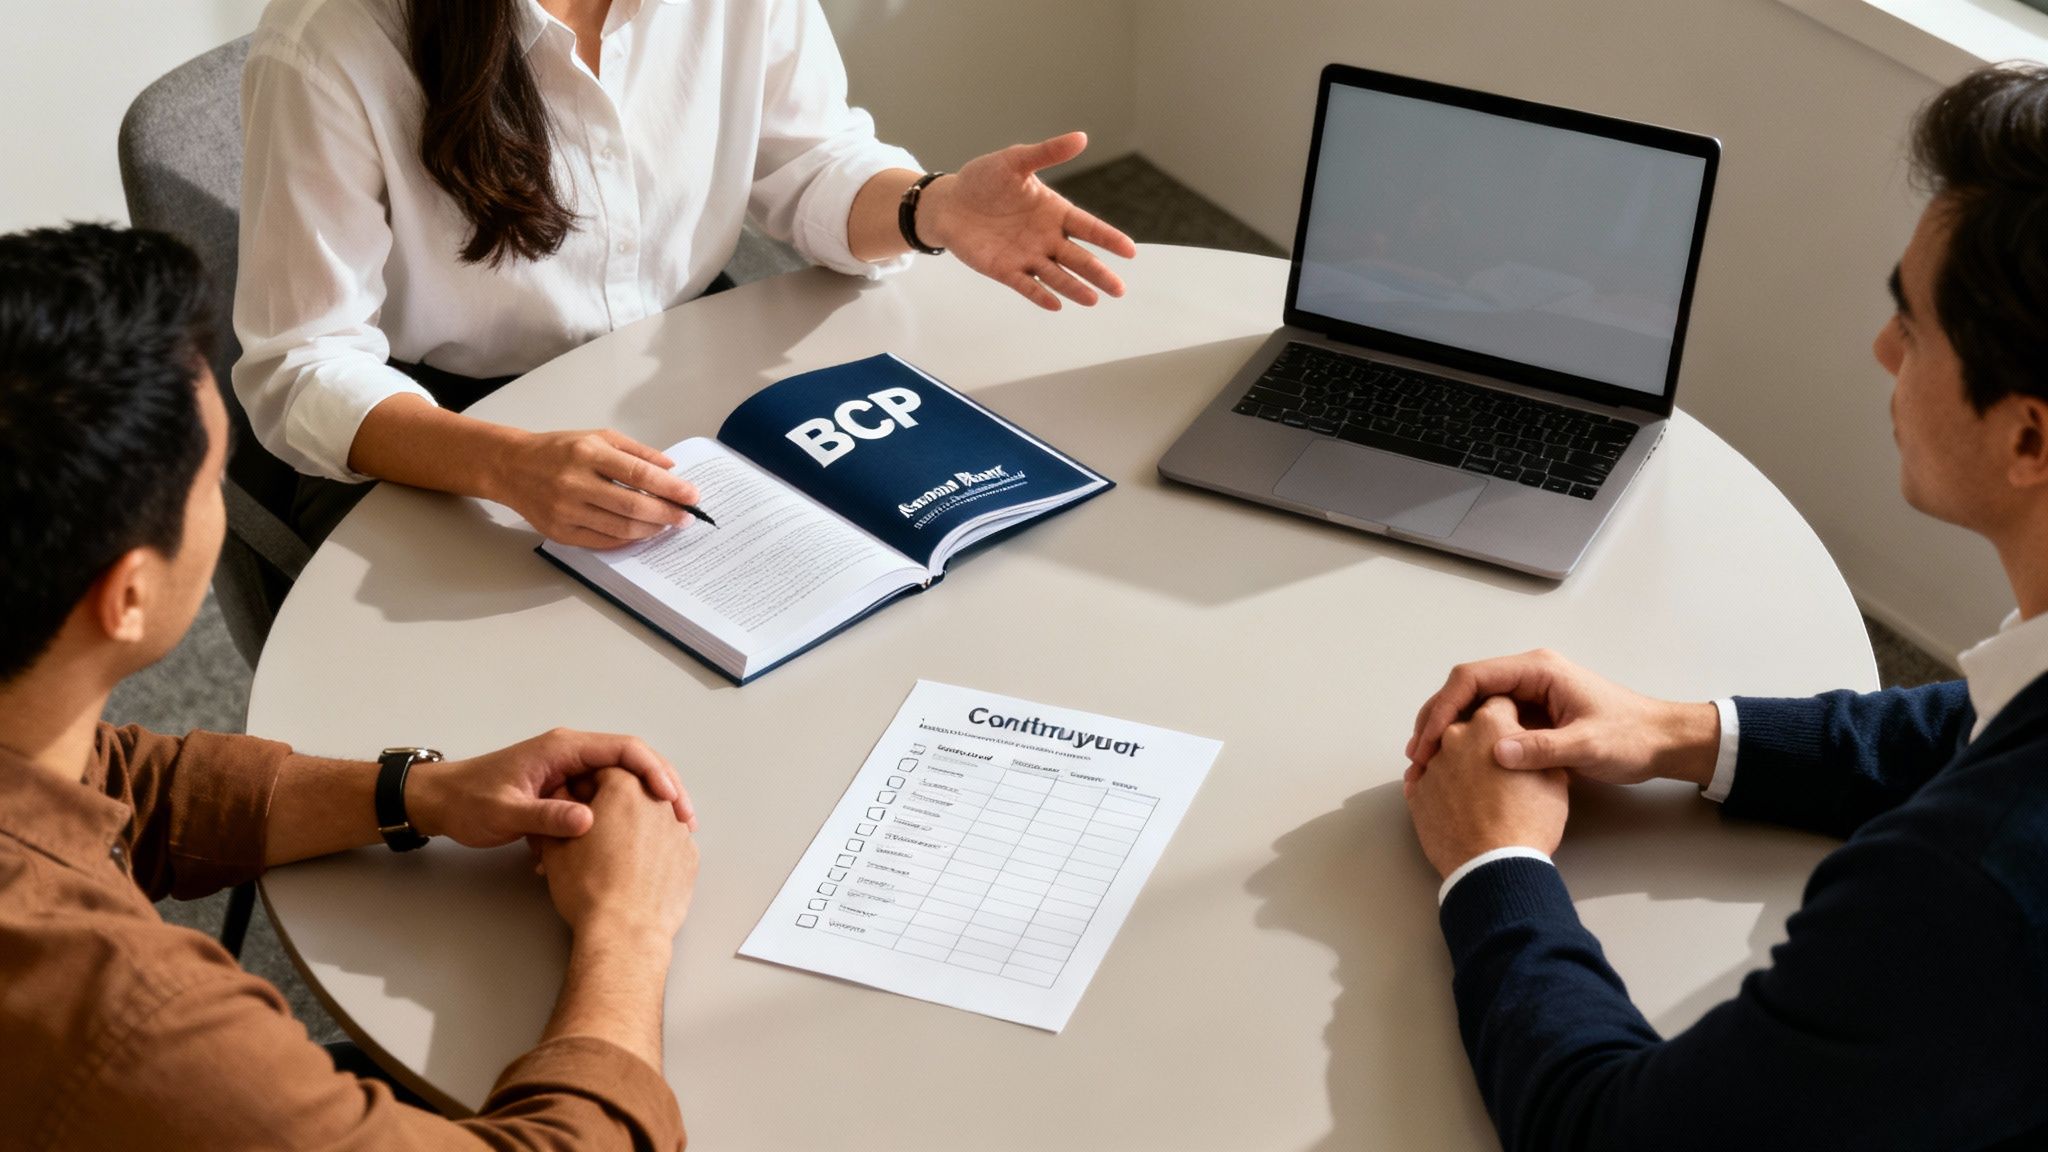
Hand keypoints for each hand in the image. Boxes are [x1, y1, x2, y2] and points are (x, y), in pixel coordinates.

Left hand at [409, 729, 694, 848]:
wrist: (439, 802)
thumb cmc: (468, 801)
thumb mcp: (505, 812)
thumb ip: (546, 817)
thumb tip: (589, 821)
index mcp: (563, 748)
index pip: (624, 749)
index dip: (653, 771)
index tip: (671, 799)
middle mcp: (572, 753)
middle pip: (633, 762)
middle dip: (663, 788)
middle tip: (685, 819)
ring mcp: (570, 771)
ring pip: (622, 782)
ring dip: (646, 805)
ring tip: (671, 833)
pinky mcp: (565, 790)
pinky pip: (604, 798)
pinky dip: (621, 816)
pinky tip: (632, 843)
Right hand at [489, 428, 700, 549]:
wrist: (511, 467)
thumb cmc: (558, 450)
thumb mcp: (597, 437)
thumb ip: (636, 452)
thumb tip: (670, 468)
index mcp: (587, 454)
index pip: (638, 473)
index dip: (670, 488)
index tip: (692, 495)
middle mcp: (575, 483)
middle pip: (632, 505)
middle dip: (666, 513)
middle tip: (686, 517)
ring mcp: (566, 511)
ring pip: (620, 528)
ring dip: (651, 529)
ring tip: (667, 524)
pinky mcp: (560, 532)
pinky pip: (603, 541)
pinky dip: (628, 539)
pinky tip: (642, 532)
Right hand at [538, 768, 700, 942]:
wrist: (625, 931)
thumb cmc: (590, 890)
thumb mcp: (555, 847)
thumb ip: (557, 812)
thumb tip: (560, 800)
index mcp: (623, 790)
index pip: (603, 770)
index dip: (583, 786)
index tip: (574, 804)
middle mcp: (657, 803)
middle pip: (633, 790)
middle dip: (612, 805)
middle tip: (592, 830)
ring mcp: (678, 831)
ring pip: (653, 817)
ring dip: (635, 826)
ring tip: (612, 853)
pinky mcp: (690, 857)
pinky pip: (669, 843)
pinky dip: (653, 850)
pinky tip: (635, 869)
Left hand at [919, 132, 1137, 310]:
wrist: (949, 202)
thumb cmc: (984, 179)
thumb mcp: (1015, 161)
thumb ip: (1047, 152)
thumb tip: (1081, 137)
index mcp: (1054, 211)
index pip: (1088, 227)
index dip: (1108, 238)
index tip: (1130, 251)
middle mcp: (1046, 238)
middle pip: (1078, 258)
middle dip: (1099, 273)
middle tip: (1119, 289)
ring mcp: (1027, 256)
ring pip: (1056, 275)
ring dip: (1074, 287)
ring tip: (1093, 300)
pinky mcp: (1005, 270)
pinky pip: (1026, 285)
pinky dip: (1040, 294)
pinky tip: (1056, 304)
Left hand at [1404, 696, 1569, 878]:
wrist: (1494, 864)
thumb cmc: (1529, 822)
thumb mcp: (1555, 779)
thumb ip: (1538, 750)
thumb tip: (1532, 746)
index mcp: (1491, 725)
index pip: (1500, 703)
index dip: (1511, 718)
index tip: (1514, 732)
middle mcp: (1455, 736)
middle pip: (1468, 726)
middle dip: (1482, 741)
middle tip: (1497, 766)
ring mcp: (1432, 764)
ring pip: (1446, 753)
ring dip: (1460, 764)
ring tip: (1478, 791)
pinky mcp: (1417, 791)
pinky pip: (1428, 780)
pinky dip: (1441, 786)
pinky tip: (1457, 803)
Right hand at [1406, 649, 1720, 787]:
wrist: (1664, 742)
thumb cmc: (1633, 737)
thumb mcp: (1588, 745)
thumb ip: (1541, 748)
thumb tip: (1493, 751)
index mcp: (1538, 670)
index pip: (1472, 678)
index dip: (1443, 707)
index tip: (1429, 740)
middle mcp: (1528, 675)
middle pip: (1464, 689)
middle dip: (1436, 720)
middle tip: (1417, 755)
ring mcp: (1529, 694)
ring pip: (1472, 706)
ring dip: (1447, 731)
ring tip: (1427, 762)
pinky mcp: (1532, 714)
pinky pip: (1487, 721)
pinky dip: (1466, 740)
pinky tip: (1454, 764)